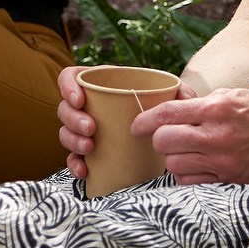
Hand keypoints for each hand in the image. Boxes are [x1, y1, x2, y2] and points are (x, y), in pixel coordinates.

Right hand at [55, 65, 197, 179]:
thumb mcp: (168, 95)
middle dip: (73, 119)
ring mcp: (85, 129)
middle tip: (92, 129)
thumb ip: (178, 91)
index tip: (80, 100)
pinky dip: (74, 164)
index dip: (67, 87)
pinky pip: (72, 157)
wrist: (159, 135)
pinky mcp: (88, 151)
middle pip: (65, 108)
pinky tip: (85, 170)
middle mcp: (88, 106)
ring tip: (91, 147)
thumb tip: (184, 96)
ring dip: (73, 140)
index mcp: (100, 84)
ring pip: (65, 132)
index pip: (70, 77)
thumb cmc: (158, 107)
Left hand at [134, 88, 248, 184]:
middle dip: (160, 139)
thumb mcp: (236, 94)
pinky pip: (192, 182)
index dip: (145, 120)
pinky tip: (196, 165)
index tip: (136, 126)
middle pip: (165, 142)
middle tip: (167, 136)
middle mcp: (219, 136)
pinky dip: (187, 174)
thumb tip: (173, 103)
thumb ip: (203, 102)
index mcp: (219, 108)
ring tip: (185, 150)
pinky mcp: (231, 180)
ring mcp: (224, 161)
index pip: (168, 114)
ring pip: (174, 165)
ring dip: (173, 158)